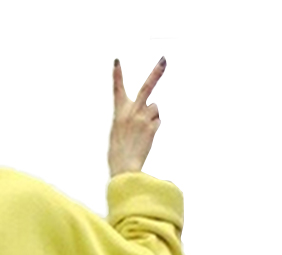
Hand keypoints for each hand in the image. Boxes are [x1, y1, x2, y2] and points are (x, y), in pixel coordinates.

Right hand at [108, 56, 165, 177]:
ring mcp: (142, 118)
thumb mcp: (117, 131)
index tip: (117, 62)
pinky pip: (157, 121)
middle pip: (146, 87)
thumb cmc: (118, 152)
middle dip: (156, 73)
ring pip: (155, 109)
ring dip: (152, 117)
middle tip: (164, 60)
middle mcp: (131, 111)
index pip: (117, 89)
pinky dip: (154, 127)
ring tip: (143, 132)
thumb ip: (130, 116)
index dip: (117, 75)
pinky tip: (146, 138)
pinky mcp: (152, 126)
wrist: (124, 166)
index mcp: (119, 112)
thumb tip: (150, 109)